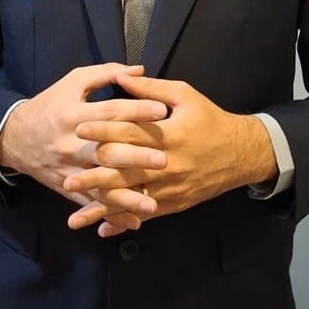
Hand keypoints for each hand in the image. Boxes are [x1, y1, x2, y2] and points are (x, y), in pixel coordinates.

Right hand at [0, 63, 167, 223]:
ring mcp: (68, 169)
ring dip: (126, 197)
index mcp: (73, 114)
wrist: (15, 137)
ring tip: (152, 204)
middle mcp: (70, 144)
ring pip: (100, 184)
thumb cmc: (52, 104)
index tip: (162, 111)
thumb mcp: (74, 82)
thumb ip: (106, 74)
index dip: (135, 110)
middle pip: (106, 151)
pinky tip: (134, 222)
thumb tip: (139, 71)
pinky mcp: (67, 188)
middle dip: (135, 156)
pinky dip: (111, 214)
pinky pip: (91, 203)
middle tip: (163, 160)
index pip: (109, 112)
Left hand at [64, 73, 277, 236]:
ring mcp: (169, 189)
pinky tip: (101, 230)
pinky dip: (121, 223)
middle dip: (95, 178)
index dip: (103, 130)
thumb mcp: (184, 95)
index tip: (78, 129)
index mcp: (168, 136)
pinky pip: (142, 215)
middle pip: (125, 172)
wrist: (239, 153)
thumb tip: (122, 78)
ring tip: (74, 217)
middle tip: (68, 180)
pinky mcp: (172, 204)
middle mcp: (166, 166)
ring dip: (101, 208)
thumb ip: (151, 88)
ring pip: (130, 200)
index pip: (130, 133)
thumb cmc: (209, 119)